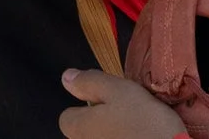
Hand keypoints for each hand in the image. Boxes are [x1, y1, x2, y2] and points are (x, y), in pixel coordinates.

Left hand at [57, 69, 183, 138]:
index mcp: (78, 128)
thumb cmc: (142, 120)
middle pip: (85, 129)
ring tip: (137, 125)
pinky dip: (126, 138)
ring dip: (115, 131)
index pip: (67, 116)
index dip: (85, 104)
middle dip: (100, 119)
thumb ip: (90, 82)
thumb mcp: (117, 90)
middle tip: (126, 110)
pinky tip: (142, 136)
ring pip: (102, 137)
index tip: (107, 100)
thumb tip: (66, 77)